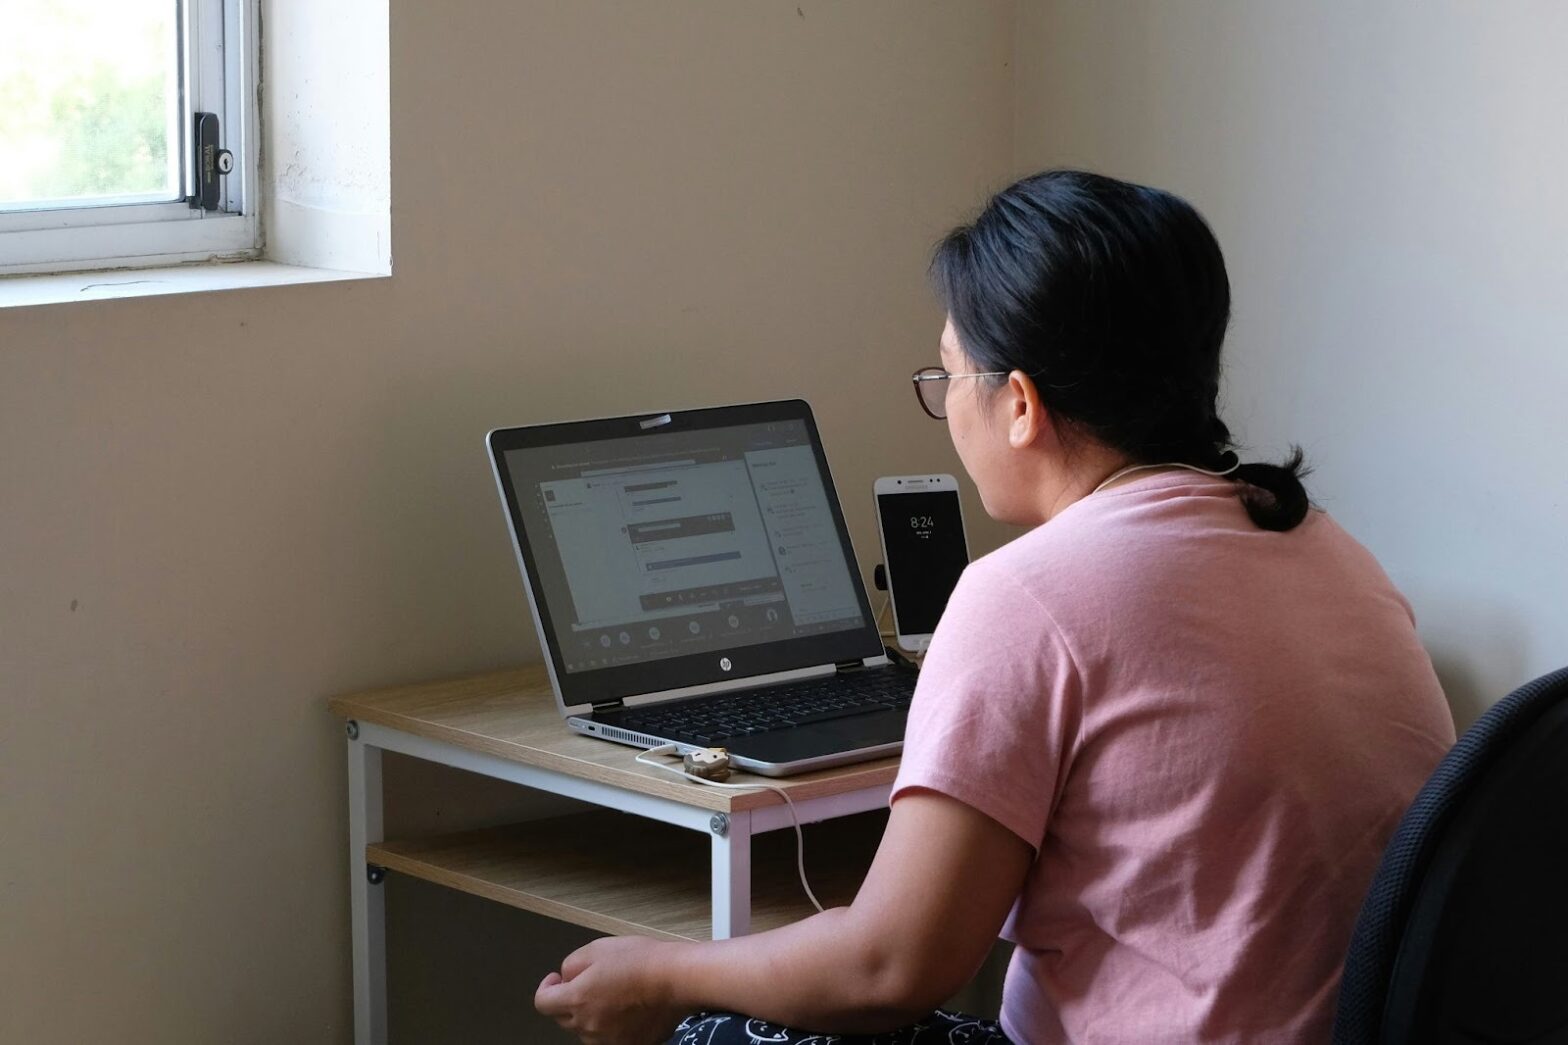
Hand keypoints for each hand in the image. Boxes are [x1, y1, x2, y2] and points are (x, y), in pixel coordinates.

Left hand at [534, 936, 687, 1044]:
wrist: (677, 979)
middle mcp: (588, 1026)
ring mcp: (609, 1040)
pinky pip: (610, 1037)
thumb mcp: (597, 948)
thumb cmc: (641, 960)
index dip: (546, 988)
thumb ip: (571, 965)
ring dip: (590, 1015)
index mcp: (577, 999)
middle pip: (563, 1018)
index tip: (556, 980)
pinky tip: (629, 1008)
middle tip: (590, 981)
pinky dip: (612, 1025)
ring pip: (586, 1030)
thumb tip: (565, 978)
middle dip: (569, 1000)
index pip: (542, 1003)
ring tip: (614, 994)